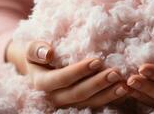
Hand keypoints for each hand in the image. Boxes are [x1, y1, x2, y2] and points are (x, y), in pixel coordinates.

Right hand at [6, 41, 128, 107]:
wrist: (36, 67)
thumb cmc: (36, 54)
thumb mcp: (30, 49)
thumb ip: (36, 49)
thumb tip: (48, 53)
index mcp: (41, 83)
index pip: (62, 79)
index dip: (79, 71)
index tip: (97, 61)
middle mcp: (54, 97)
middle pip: (78, 94)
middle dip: (98, 84)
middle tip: (116, 73)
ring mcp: (67, 103)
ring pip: (89, 103)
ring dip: (107, 95)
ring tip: (123, 85)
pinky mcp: (78, 104)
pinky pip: (94, 104)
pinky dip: (109, 98)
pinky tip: (123, 91)